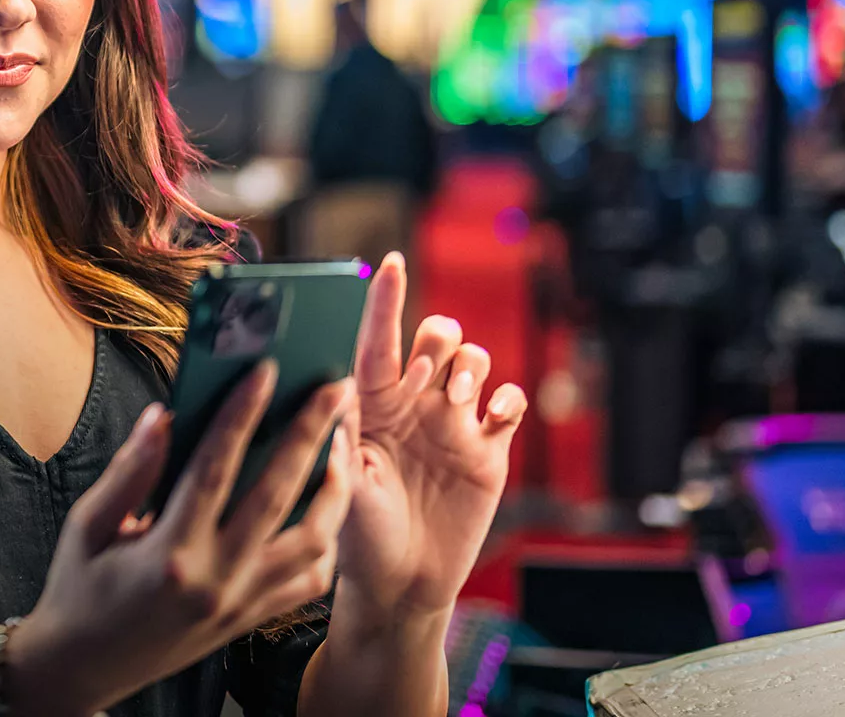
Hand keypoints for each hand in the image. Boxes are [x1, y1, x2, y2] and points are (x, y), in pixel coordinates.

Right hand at [16, 364, 356, 715]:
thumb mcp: (88, 526)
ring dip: (332, 490)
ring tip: (340, 448)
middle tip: (336, 390)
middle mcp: (213, 580)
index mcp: (167, 552)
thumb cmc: (78, 592)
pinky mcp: (249, 620)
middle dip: (312, 435)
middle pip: (279, 495)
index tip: (265, 372)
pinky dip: (324, 543)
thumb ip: (130, 471)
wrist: (81, 668)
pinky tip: (323, 509)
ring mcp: (238, 604)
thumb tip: (161, 416)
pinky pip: (307, 581)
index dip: (242, 414)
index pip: (215, 468)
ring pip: (311, 541)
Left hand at [338, 252, 526, 618]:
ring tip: (460, 401)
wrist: (404, 583)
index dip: (384, 299)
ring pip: (474, 359)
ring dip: (472, 368)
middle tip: (434, 373)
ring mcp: (453, 422)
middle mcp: (413, 403)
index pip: (378, 339)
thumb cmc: (360, 535)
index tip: (389, 261)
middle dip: (440, 339)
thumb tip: (334, 388)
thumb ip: (344, 439)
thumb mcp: (344, 485)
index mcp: (370, 402)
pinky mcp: (488, 447)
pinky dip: (508, 399)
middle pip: (436, 337)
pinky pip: (510, 402)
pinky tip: (493, 418)